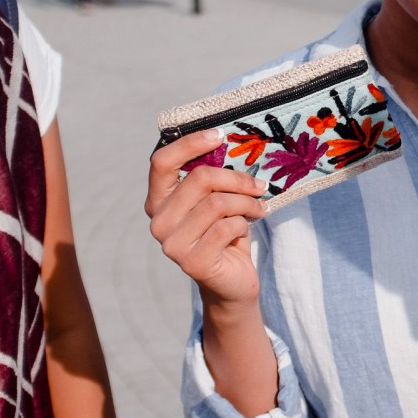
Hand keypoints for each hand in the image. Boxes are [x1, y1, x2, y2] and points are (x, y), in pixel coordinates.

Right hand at [146, 129, 267, 306]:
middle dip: (237, 179)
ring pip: (217, 203)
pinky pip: (227, 227)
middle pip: (199, 179)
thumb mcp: (218, 200)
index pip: (161, 162)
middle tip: (259, 185)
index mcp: (158, 200)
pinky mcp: (192, 262)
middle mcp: (157, 221)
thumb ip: (214, 179)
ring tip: (257, 208)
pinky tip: (246, 230)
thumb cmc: (226, 234)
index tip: (220, 135)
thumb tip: (229, 143)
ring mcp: (171, 244)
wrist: (232, 281)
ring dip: (246, 203)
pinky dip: (245, 224)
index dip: (190, 144)